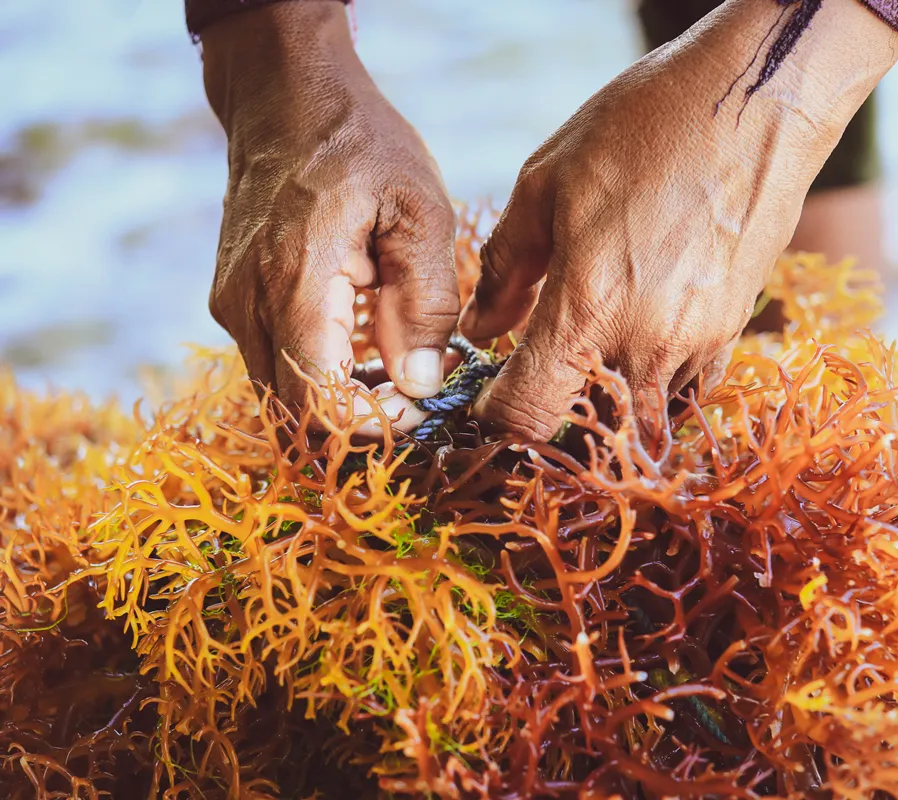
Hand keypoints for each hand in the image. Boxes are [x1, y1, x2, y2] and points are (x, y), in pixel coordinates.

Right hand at [201, 2, 456, 434]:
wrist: (286, 96)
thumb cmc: (361, 146)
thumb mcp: (419, 212)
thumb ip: (424, 304)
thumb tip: (421, 384)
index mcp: (294, 285)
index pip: (317, 404)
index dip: (372, 424)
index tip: (420, 405)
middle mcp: (247, 304)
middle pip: (295, 412)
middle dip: (360, 418)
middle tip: (417, 391)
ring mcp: (232, 304)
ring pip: (282, 393)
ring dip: (341, 398)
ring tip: (399, 363)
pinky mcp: (233, 300)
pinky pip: (275, 362)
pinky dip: (321, 371)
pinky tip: (366, 341)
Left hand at [461, 0, 897, 439]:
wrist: (756, 101)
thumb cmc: (643, 127)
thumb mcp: (548, 182)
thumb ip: (506, 267)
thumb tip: (481, 327)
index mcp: (589, 308)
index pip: (529, 416)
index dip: (497, 418)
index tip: (490, 397)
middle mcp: (646, 343)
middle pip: (589, 436)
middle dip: (555, 421)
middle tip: (537, 381)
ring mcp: (696, 343)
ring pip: (643, 422)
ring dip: (608, 411)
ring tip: (587, 364)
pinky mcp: (731, 331)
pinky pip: (687, 394)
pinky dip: (655, 392)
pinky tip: (637, 351)